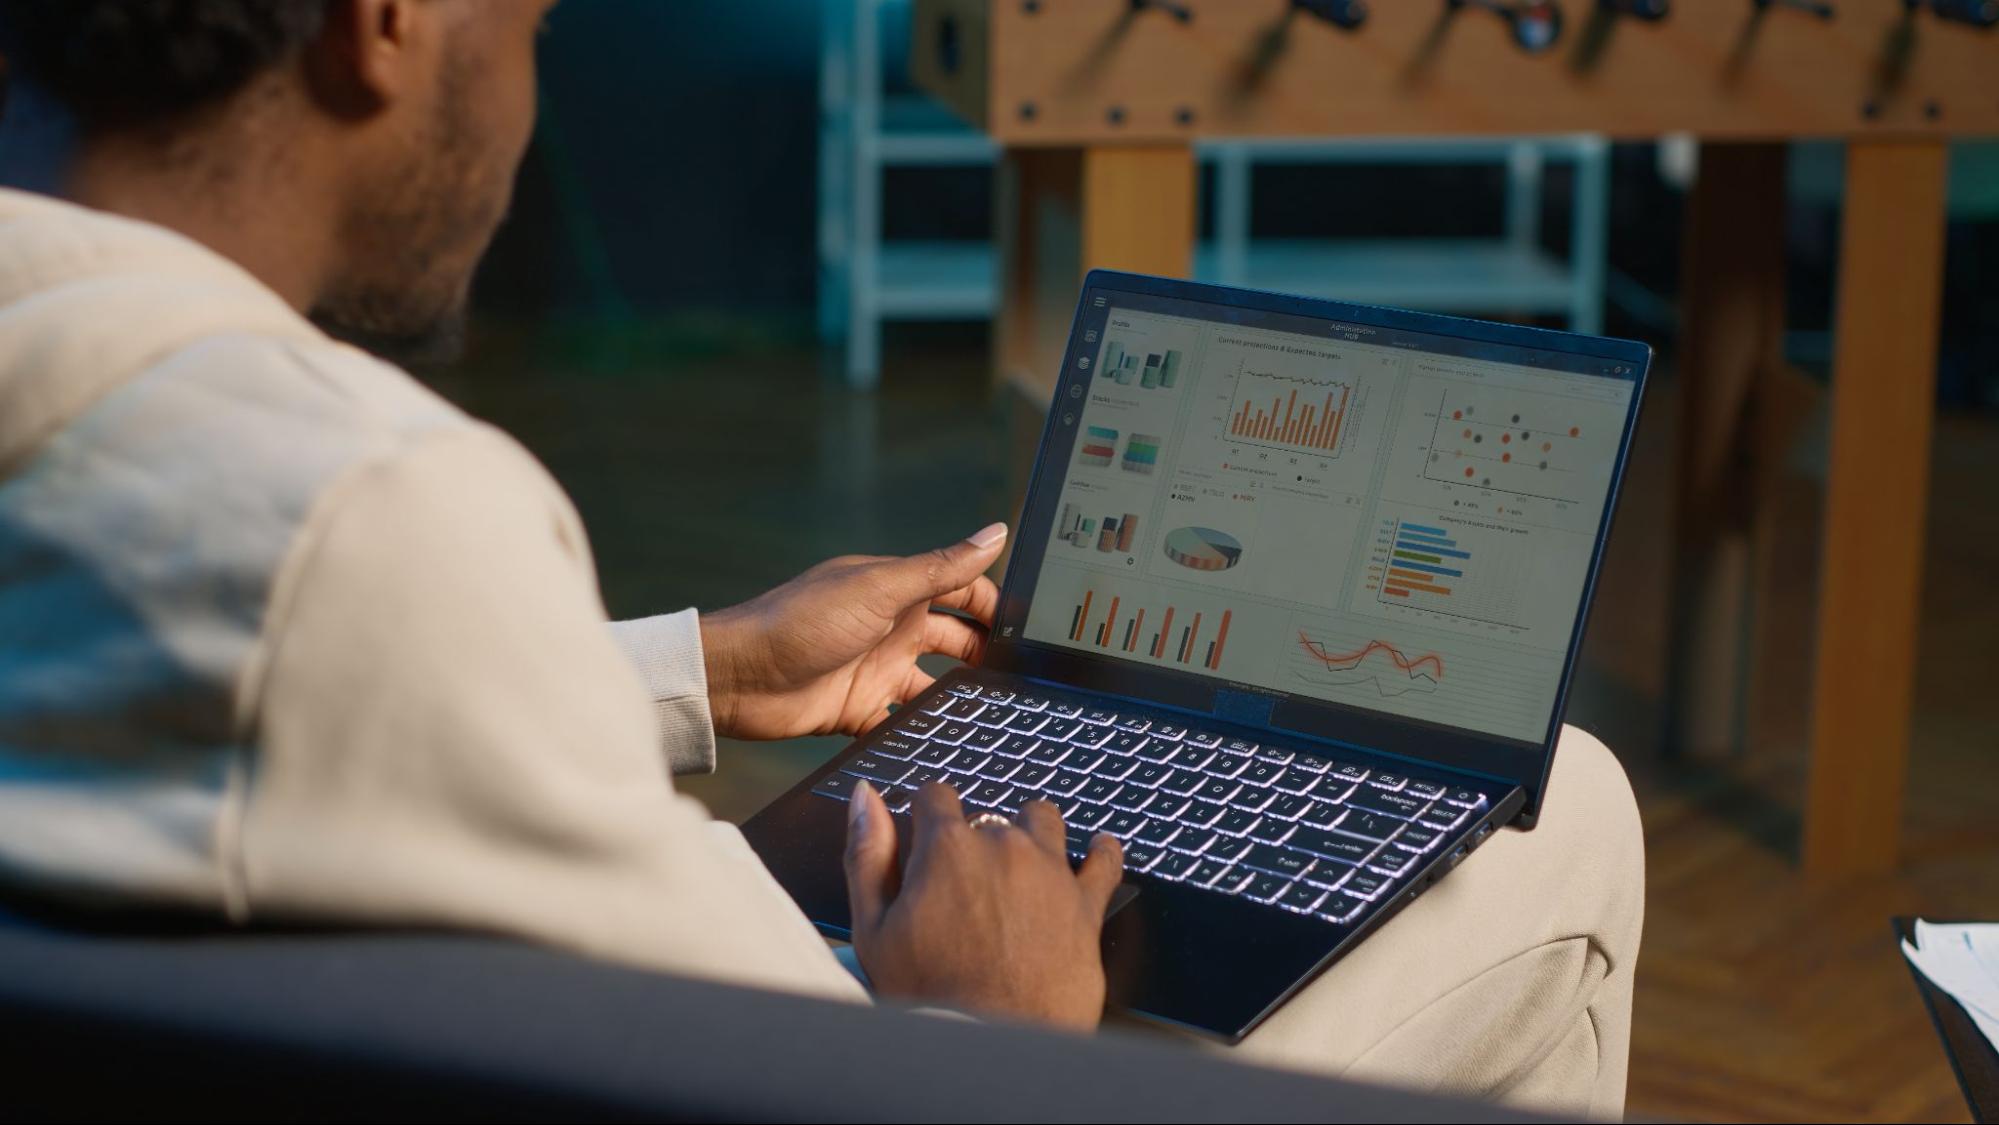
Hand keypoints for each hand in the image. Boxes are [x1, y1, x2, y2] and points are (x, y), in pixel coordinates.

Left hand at [699, 524, 1006, 740]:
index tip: (1030, 628)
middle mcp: (893, 627)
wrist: (739, 678)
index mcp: (899, 589)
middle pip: (956, 640)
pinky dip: (923, 730)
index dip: (996, 605)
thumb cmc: (799, 621)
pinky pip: (903, 722)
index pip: (963, 590)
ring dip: (959, 697)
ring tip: (995, 715)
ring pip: (935, 685)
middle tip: (1022, 677)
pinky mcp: (860, 709)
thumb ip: (940, 567)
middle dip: (986, 655)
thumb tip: (995, 534)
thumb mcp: (880, 589)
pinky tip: (949, 742)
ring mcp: (877, 669)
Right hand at [842, 781, 1123, 1030]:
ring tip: (1023, 862)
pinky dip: (1101, 852)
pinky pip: (1105, 860)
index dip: (928, 814)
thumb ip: (867, 854)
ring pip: (1043, 821)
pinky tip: (1097, 850)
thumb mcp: (873, 928)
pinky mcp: (1085, 904)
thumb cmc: (929, 996)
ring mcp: (1050, 872)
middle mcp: (1003, 846)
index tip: (927, 832)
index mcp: (948, 848)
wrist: (992, 1046)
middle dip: (976, 840)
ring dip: (1031, 833)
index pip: (936, 795)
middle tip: (967, 884)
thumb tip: (864, 797)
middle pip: (988, 816)